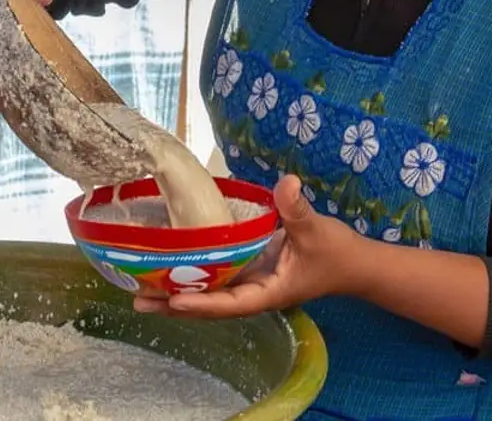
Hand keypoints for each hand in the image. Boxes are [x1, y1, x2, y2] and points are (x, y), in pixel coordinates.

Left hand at [133, 175, 368, 318]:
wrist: (354, 264)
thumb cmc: (337, 253)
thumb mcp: (317, 230)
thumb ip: (298, 210)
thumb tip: (286, 184)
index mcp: (269, 292)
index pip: (230, 303)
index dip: (202, 303)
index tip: (174, 298)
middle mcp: (254, 293)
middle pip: (209, 306)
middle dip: (174, 304)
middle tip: (137, 299)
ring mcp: (251, 284)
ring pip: (208, 295)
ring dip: (176, 293)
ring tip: (138, 290)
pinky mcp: (250, 271)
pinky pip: (216, 278)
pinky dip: (192, 276)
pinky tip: (168, 268)